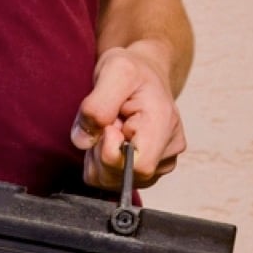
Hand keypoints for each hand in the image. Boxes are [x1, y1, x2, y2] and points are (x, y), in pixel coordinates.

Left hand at [71, 43, 185, 190]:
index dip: (112, 153)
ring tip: (109, 128)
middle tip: (106, 123)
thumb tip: (84, 141)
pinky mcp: (147, 173)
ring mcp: (160, 165)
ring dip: (98, 157)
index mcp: (165, 124)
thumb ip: (96, 106)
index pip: (138, 166)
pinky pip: (110, 180)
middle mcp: (169, 150)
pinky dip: (100, 162)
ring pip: (112, 181)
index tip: (108, 126)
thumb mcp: (114, 71)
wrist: (144, 75)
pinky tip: (108, 141)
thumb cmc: (133, 71)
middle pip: (123, 178)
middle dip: (100, 152)